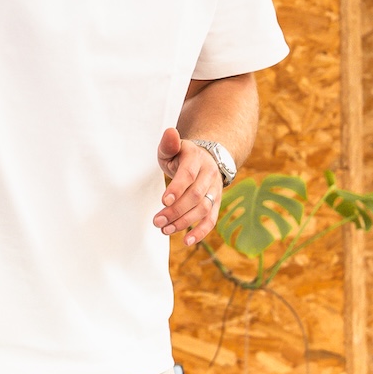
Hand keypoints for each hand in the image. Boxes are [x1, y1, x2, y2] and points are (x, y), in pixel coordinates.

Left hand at [154, 125, 224, 247]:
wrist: (206, 159)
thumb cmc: (181, 155)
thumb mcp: (173, 148)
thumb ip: (169, 144)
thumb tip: (170, 132)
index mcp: (197, 159)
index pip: (188, 175)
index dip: (177, 188)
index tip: (163, 200)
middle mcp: (209, 175)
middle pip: (195, 196)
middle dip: (176, 210)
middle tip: (157, 221)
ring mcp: (214, 190)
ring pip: (202, 209)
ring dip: (183, 222)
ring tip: (164, 229)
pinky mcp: (215, 204)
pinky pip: (211, 219)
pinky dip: (200, 232)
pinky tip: (186, 241)